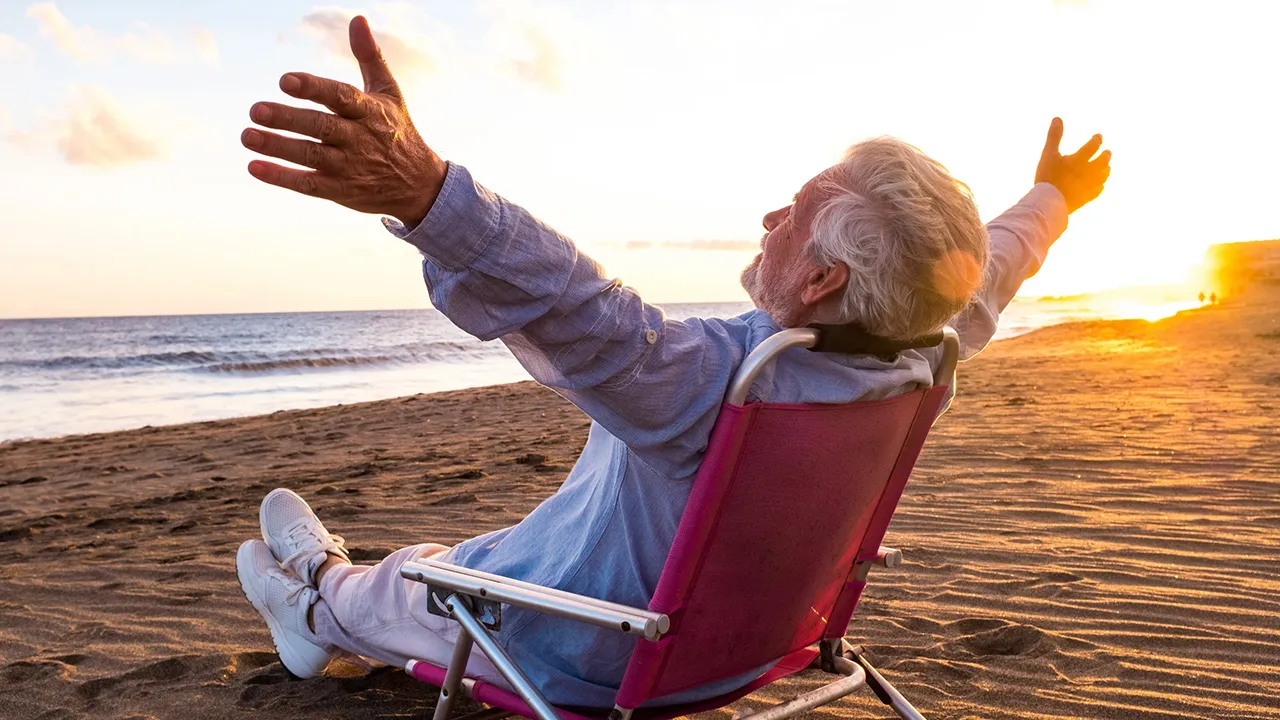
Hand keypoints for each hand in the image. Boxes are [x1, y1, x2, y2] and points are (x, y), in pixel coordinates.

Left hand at [241, 16, 445, 227]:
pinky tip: (254, 167)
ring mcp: (349, 167)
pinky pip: (309, 185)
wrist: (419, 185)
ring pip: (310, 156)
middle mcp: (359, 139)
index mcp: (369, 112)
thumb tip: (358, 19)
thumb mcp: (389, 92)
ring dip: (278, 147)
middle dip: (287, 119)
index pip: (340, 97)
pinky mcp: (341, 191)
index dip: (313, 89)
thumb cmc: (397, 130)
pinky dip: (281, 177)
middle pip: (321, 127)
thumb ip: (370, 56)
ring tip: (247, 135)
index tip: (285, 81)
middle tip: (255, 109)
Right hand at [1034, 117, 1111, 213]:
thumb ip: (1054, 136)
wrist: (1049, 202)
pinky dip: (1100, 185)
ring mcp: (1089, 185)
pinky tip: (1100, 185)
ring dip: (1106, 170)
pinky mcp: (1087, 198)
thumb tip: (1057, 118)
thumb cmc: (1048, 177)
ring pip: (1103, 176)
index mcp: (1080, 159)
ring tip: (1106, 168)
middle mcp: (1089, 171)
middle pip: (1103, 161)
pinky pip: (1098, 190)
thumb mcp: (1048, 154)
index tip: (1099, 137)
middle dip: (1106, 156)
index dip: (1097, 140)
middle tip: (1108, 152)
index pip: (1093, 146)